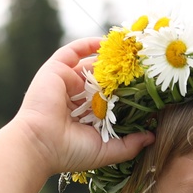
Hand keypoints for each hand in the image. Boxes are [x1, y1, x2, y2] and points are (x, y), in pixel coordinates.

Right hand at [12, 36, 154, 176]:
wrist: (40, 144)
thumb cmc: (70, 152)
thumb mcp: (107, 150)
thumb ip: (130, 145)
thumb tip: (152, 137)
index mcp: (85, 116)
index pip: (109, 99)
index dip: (126, 92)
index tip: (147, 86)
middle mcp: (75, 97)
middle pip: (101, 79)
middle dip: (119, 73)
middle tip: (142, 65)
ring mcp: (64, 83)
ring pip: (90, 64)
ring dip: (108, 58)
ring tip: (129, 51)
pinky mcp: (55, 70)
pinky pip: (73, 51)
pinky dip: (88, 44)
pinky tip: (107, 41)